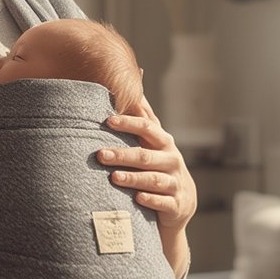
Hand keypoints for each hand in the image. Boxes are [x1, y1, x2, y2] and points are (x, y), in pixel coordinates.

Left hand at [96, 99, 196, 271]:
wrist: (179, 205)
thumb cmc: (158, 166)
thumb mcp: (153, 141)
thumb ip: (143, 113)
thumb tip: (137, 73)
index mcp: (163, 142)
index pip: (147, 128)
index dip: (129, 123)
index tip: (108, 120)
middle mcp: (171, 160)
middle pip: (145, 155)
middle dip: (122, 154)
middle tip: (100, 154)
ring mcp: (175, 183)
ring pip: (154, 180)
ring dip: (133, 178)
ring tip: (114, 178)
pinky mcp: (176, 204)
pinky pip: (163, 202)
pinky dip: (151, 200)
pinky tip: (137, 198)